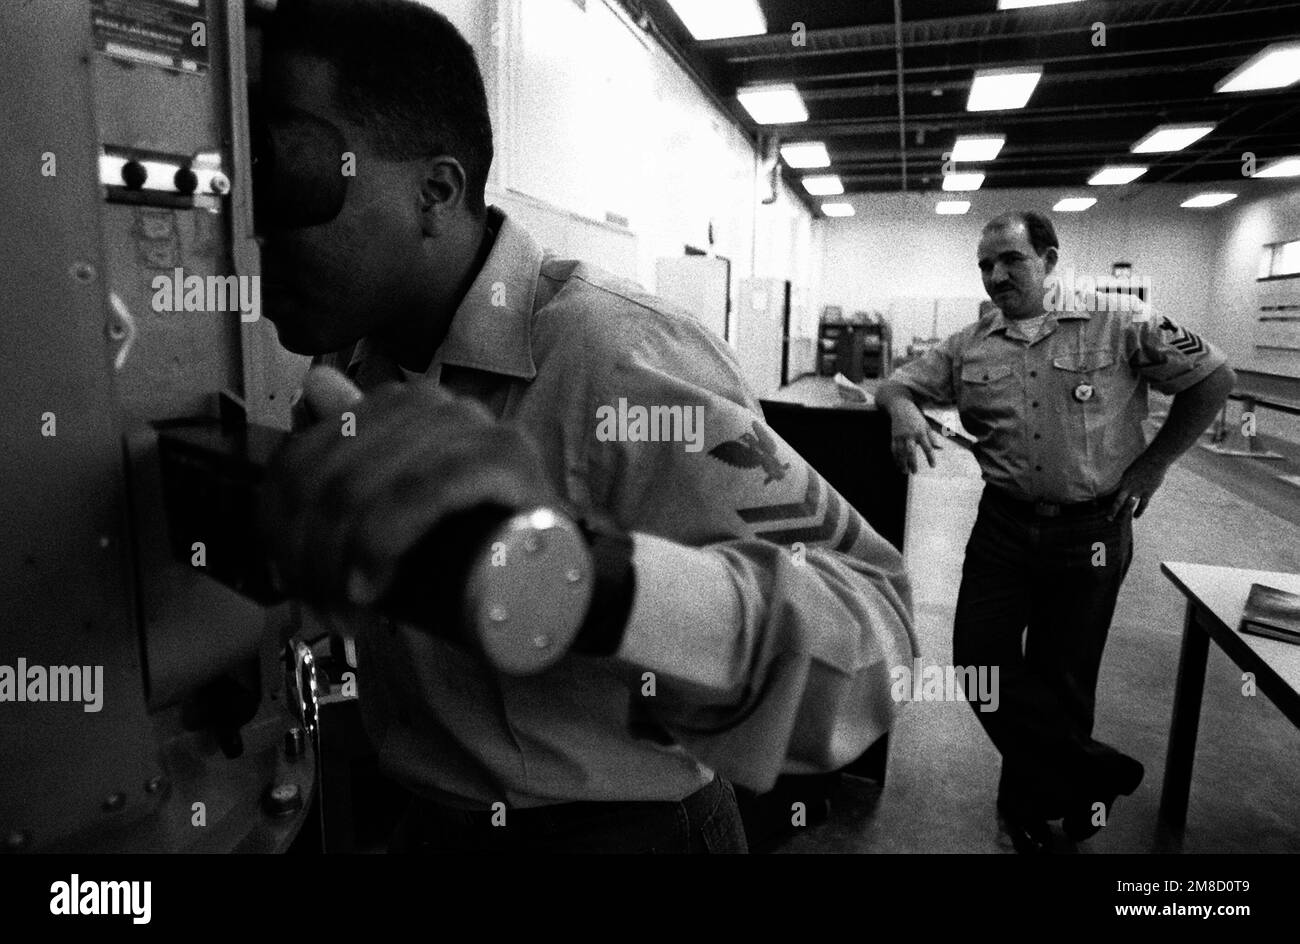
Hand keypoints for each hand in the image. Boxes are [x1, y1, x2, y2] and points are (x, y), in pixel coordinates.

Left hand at [264, 366, 555, 609]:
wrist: (555, 572)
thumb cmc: (476, 543)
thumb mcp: (397, 503)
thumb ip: (358, 445)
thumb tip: (315, 384)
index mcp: (397, 407)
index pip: (302, 460)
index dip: (279, 531)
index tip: (293, 584)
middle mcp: (431, 404)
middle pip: (326, 480)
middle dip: (310, 559)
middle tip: (325, 610)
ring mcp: (471, 426)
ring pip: (362, 488)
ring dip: (337, 563)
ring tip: (350, 610)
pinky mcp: (505, 456)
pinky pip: (421, 489)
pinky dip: (384, 538)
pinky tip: (371, 581)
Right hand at [888, 400, 941, 474]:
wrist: (901, 407)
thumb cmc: (916, 417)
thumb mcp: (926, 425)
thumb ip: (932, 437)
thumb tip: (940, 448)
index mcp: (921, 432)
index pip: (927, 447)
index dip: (930, 457)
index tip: (933, 466)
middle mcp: (910, 434)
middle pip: (911, 451)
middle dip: (912, 463)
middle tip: (915, 472)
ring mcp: (901, 436)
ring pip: (900, 452)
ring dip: (902, 463)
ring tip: (905, 471)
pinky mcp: (894, 436)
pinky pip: (894, 449)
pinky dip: (896, 457)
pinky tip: (898, 464)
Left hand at [1108, 456, 1166, 519]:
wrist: (1155, 460)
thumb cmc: (1142, 464)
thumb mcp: (1130, 471)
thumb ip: (1125, 480)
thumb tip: (1121, 486)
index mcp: (1122, 480)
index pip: (1110, 491)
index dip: (1102, 499)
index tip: (1094, 506)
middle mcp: (1128, 486)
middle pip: (1118, 501)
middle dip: (1112, 511)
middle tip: (1108, 519)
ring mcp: (1138, 490)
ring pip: (1129, 505)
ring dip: (1125, 513)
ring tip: (1120, 521)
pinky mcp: (1147, 492)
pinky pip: (1142, 504)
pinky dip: (1139, 511)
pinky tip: (1135, 517)